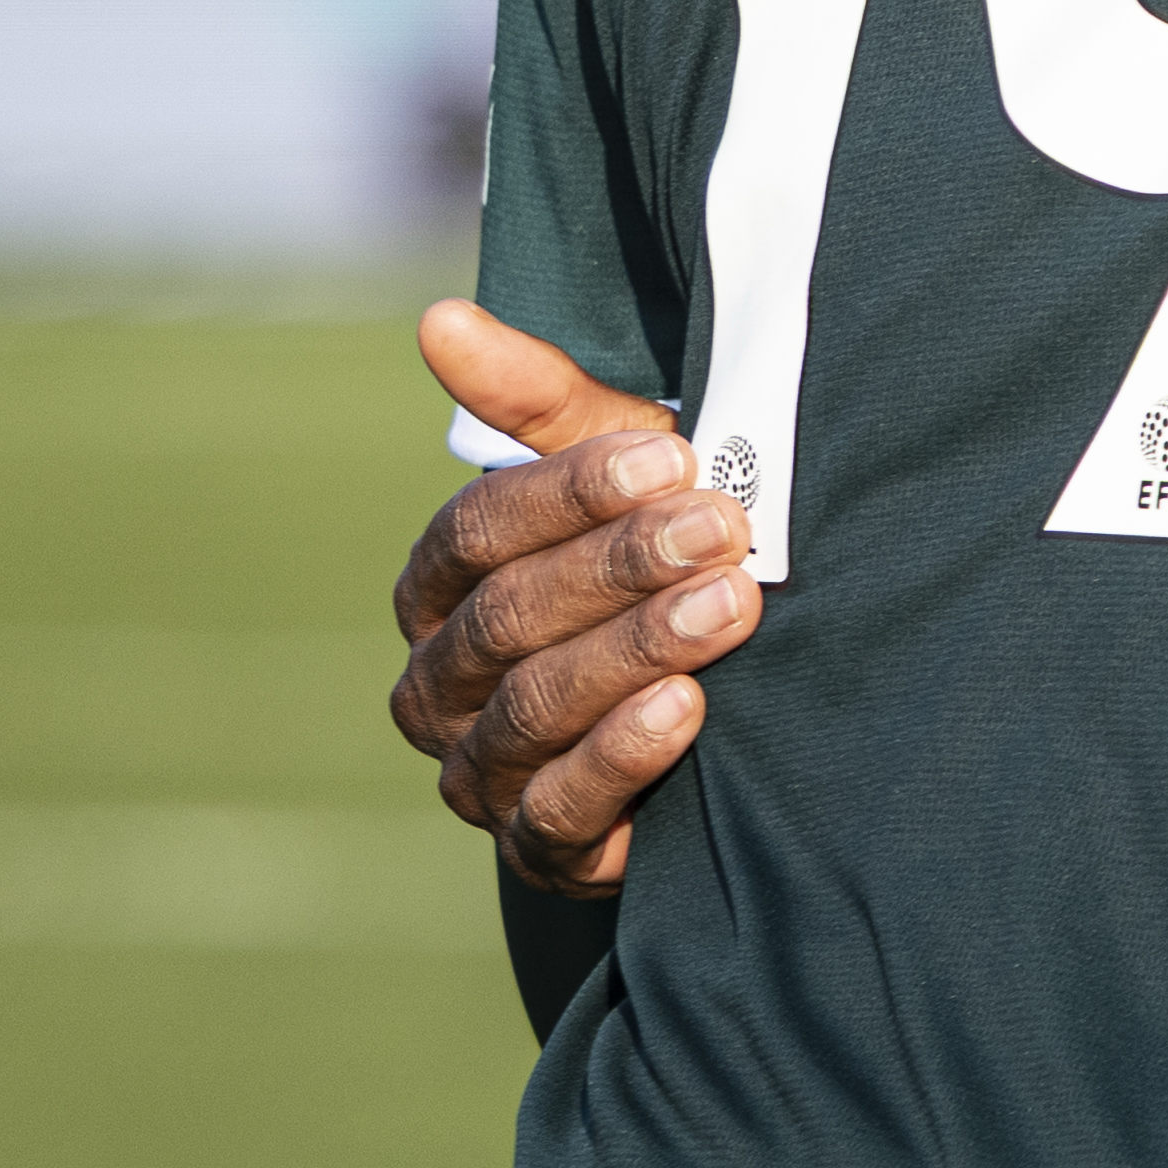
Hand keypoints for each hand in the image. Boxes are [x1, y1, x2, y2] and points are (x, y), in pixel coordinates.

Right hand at [387, 301, 761, 894]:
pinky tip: (687, 711)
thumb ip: (535, 402)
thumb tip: (439, 318)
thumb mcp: (618, 471)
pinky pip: (557, 813)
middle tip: (724, 528)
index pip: (478, 531)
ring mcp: (478, 771)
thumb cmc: (658, 556)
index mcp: (441, 584)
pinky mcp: (538, 849)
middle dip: (621, 568)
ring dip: (635, 651)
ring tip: (730, 606)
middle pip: (507, 618)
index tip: (672, 458)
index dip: (568, 494)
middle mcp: (437, 683)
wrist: (721, 701)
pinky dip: (620, 759)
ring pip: (532, 710)